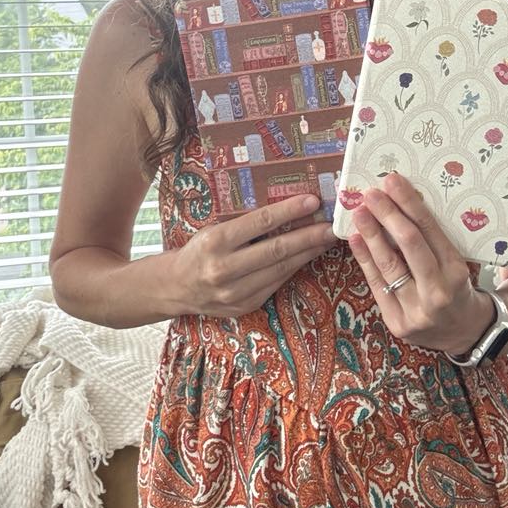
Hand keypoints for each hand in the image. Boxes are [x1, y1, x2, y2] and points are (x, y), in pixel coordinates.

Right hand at [168, 195, 336, 317]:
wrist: (175, 287)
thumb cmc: (199, 250)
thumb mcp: (214, 229)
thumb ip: (245, 224)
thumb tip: (286, 209)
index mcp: (215, 242)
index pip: (260, 223)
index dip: (289, 211)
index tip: (313, 201)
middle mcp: (224, 269)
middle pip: (276, 250)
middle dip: (309, 236)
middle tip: (332, 226)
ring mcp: (234, 292)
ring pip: (280, 270)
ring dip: (307, 254)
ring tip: (326, 240)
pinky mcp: (244, 306)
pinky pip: (275, 284)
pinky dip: (293, 269)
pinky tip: (307, 257)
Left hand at [347, 173, 487, 353]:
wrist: (464, 333)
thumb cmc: (457, 288)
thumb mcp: (457, 263)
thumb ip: (434, 240)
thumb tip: (402, 203)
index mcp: (457, 271)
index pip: (430, 231)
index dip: (409, 204)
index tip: (393, 182)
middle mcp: (439, 291)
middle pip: (410, 245)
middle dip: (388, 215)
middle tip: (372, 193)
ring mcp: (417, 310)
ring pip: (390, 265)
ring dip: (371, 235)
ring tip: (359, 212)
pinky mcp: (397, 322)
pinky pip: (377, 286)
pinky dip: (364, 260)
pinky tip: (355, 239)